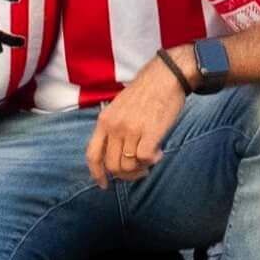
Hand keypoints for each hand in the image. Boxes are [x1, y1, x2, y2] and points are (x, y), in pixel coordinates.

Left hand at [87, 54, 186, 182]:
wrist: (166, 74)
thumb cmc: (145, 90)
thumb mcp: (119, 106)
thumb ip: (113, 128)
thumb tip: (116, 154)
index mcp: (104, 120)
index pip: (92, 155)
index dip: (96, 174)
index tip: (104, 184)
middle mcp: (115, 127)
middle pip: (112, 166)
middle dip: (125, 174)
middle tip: (139, 170)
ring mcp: (131, 130)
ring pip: (128, 165)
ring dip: (140, 168)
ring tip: (150, 159)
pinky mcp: (149, 132)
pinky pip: (144, 159)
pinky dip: (152, 161)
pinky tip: (159, 152)